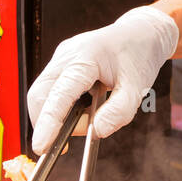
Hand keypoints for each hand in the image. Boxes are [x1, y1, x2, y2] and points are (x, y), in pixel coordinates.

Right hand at [26, 6, 178, 151]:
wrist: (141, 33)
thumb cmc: (139, 57)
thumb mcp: (138, 88)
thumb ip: (118, 113)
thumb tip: (95, 133)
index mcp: (86, 57)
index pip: (59, 94)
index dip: (48, 123)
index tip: (42, 147)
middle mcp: (67, 55)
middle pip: (40, 95)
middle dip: (48, 123)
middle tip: (70, 140)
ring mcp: (61, 57)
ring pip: (43, 95)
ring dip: (58, 115)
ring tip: (92, 113)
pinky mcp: (60, 63)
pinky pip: (51, 91)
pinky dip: (62, 107)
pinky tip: (86, 105)